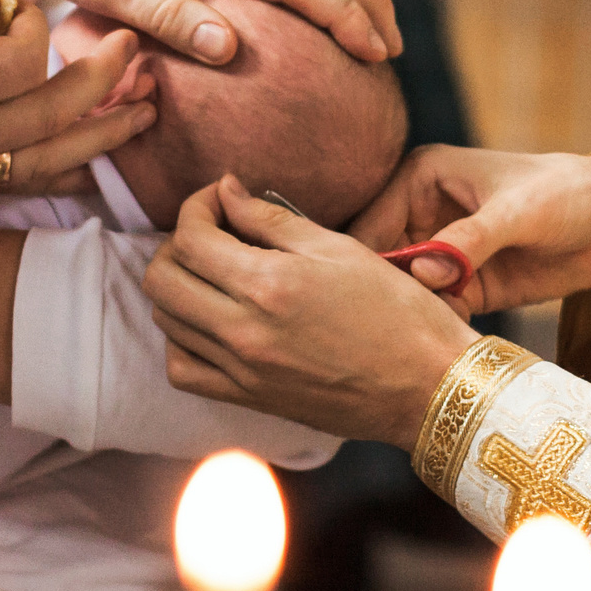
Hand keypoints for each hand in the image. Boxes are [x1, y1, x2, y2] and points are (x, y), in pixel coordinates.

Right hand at [0, 0, 154, 204]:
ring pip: (51, 162)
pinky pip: (22, 187)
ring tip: (147, 110)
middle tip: (136, 47)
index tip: (23, 4)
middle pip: (54, 115)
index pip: (22, 62)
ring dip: (104, 134)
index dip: (36, 27)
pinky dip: (67, 170)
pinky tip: (93, 158)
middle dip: (104, 78)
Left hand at [144, 176, 477, 446]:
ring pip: (166, 322)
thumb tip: (227, 192)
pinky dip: (181, 340)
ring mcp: (242, 371)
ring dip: (177, 286)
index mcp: (268, 286)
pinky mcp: (249, 398)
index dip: (197, 206)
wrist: (428, 388)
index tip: (222, 196)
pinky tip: (209, 321)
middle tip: (212, 230)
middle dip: (177, 243)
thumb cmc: (398, 312)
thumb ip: (272, 219)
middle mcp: (244, 332)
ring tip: (212, 271)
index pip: (190, 237)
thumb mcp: (339, 249)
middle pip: (162, 279)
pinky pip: (183, 370)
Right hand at [347, 146, 590, 313]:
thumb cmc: (567, 194)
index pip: (372, 222)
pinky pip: (437, 308)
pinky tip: (446, 334)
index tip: (359, 297)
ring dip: (410, 312)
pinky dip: (437, 323)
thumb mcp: (518, 212)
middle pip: (382, 261)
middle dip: (383, 292)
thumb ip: (469, 240)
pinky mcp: (466, 284)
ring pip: (406, 289)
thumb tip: (423, 272)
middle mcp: (422, 212)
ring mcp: (442, 251)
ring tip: (412, 333)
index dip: (363, 260)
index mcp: (421, 177)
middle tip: (382, 324)